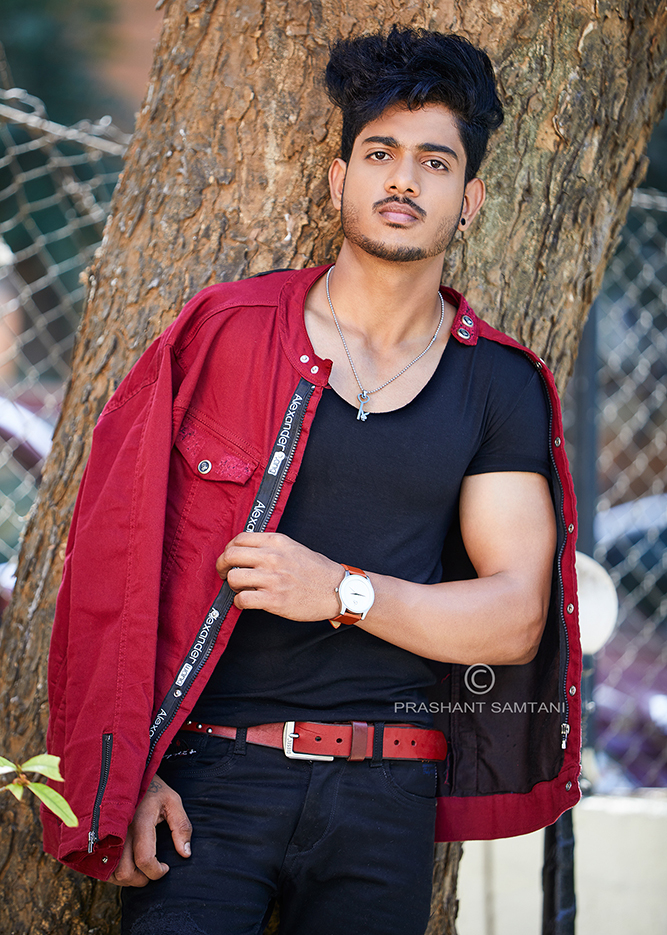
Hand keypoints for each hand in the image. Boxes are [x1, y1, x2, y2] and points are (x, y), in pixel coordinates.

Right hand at [109, 774, 191, 886]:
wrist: (126, 773)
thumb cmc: (153, 789)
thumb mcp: (172, 801)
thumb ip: (181, 827)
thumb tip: (185, 854)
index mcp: (140, 821)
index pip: (145, 859)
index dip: (157, 871)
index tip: (166, 867)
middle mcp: (120, 830)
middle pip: (125, 872)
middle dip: (141, 880)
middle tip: (152, 872)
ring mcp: (106, 834)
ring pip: (111, 872)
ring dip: (126, 878)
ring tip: (140, 870)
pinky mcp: (98, 837)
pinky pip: (100, 865)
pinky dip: (113, 872)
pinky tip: (126, 865)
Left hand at [216, 532, 342, 620]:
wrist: (337, 590)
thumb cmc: (316, 570)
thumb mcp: (293, 547)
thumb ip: (270, 546)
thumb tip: (246, 550)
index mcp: (277, 542)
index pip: (239, 539)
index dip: (229, 549)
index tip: (229, 558)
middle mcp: (272, 557)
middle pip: (230, 555)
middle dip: (222, 566)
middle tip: (224, 573)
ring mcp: (273, 579)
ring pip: (233, 577)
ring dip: (232, 585)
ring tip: (240, 589)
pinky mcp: (274, 599)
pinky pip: (243, 599)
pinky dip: (239, 602)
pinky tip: (245, 602)